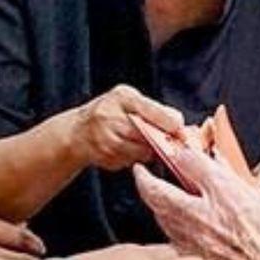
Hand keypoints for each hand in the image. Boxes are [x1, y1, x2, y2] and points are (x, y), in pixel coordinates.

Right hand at [69, 85, 184, 170]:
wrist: (78, 132)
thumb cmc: (110, 111)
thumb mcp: (129, 99)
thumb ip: (154, 109)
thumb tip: (180, 123)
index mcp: (121, 98)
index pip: (150, 110)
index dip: (169, 122)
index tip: (181, 130)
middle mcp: (110, 117)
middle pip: (147, 135)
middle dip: (162, 140)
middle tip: (172, 142)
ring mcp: (106, 140)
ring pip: (142, 152)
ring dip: (149, 151)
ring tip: (145, 142)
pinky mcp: (106, 158)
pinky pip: (132, 161)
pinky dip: (136, 158)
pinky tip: (129, 149)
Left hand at [135, 146, 259, 259]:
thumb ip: (257, 188)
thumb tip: (236, 174)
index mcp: (230, 194)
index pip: (193, 163)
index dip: (181, 153)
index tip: (176, 149)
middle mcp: (209, 216)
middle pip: (163, 193)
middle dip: (147, 181)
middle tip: (141, 173)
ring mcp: (200, 242)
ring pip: (164, 219)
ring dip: (155, 206)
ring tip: (152, 198)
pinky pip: (175, 243)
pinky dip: (170, 233)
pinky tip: (172, 231)